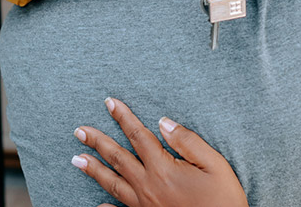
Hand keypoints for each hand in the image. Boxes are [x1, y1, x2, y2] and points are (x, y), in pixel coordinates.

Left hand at [71, 98, 248, 206]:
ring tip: (76, 159)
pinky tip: (98, 205)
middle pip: (117, 158)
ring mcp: (144, 206)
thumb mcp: (215, 165)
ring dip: (94, 169)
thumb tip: (163, 123)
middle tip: (79, 131)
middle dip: (97, 142)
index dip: (123, 118)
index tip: (109, 103)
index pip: (138, 136)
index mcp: (163, 169)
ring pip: (112, 184)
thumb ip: (188, 142)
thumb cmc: (223, 199)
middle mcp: (148, 187)